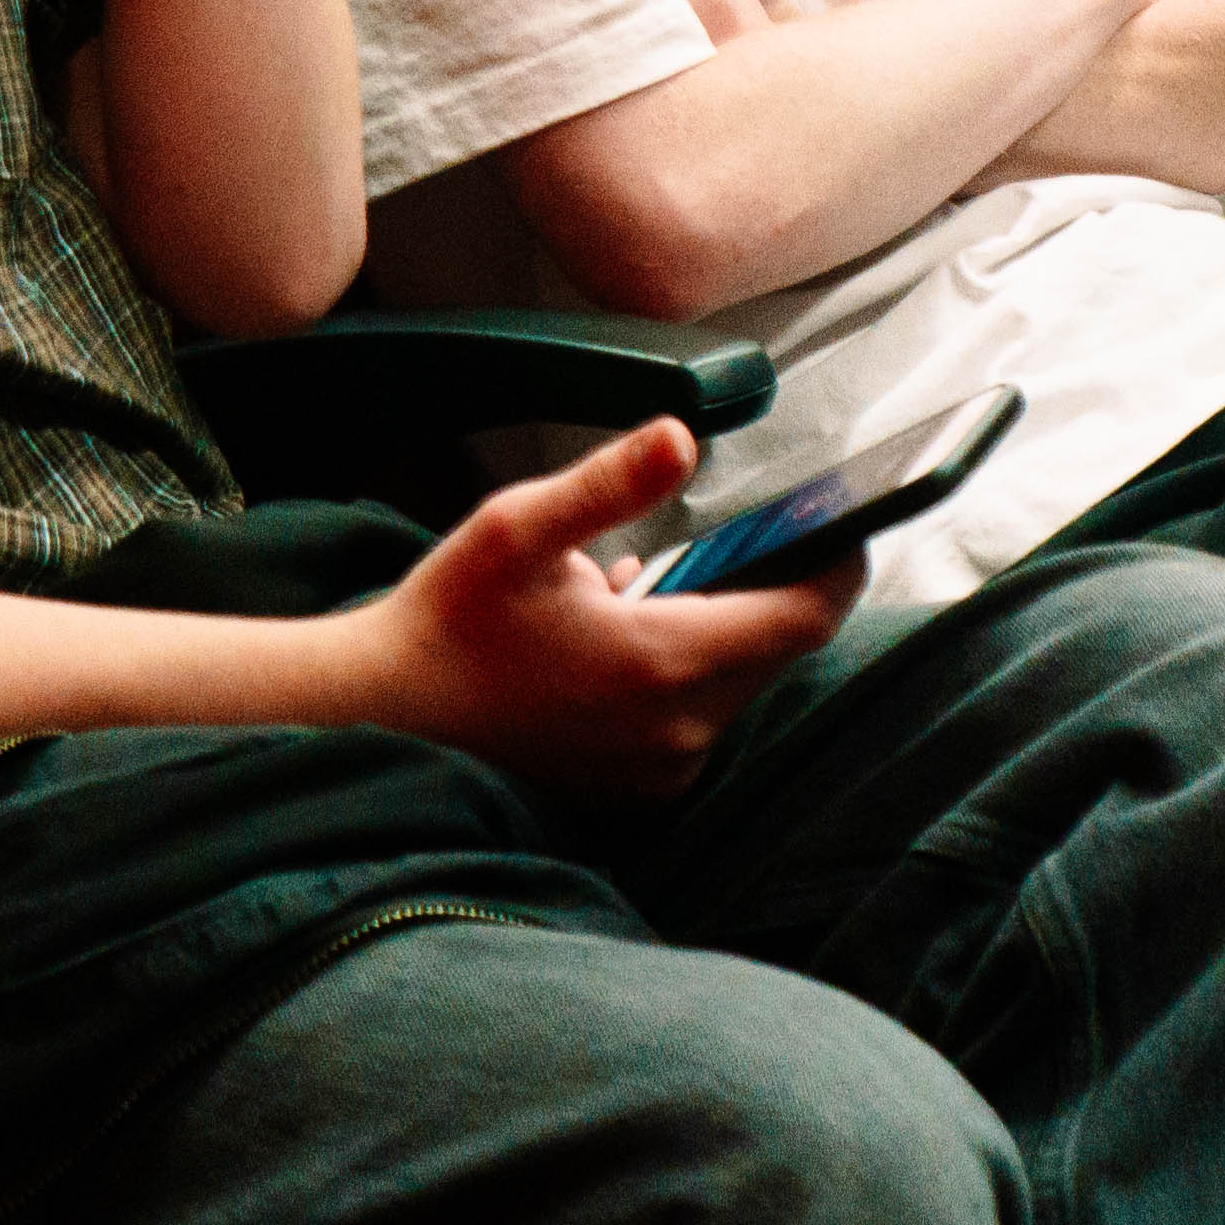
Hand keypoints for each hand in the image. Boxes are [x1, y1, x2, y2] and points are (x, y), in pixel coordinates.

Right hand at [336, 420, 853, 798]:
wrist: (382, 720)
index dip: (838, 565)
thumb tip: (681, 434)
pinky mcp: (638, 790)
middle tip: (737, 532)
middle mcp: (678, 729)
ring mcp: (660, 769)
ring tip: (642, 585)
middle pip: (777, 649)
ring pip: (737, 684)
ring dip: (718, 629)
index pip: (805, 618)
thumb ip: (610, 483)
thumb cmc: (447, 619)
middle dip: (771, 587)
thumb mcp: (519, 528)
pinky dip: (684, 673)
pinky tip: (619, 637)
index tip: (843, 522)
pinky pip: (697, 721)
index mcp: (662, 661)